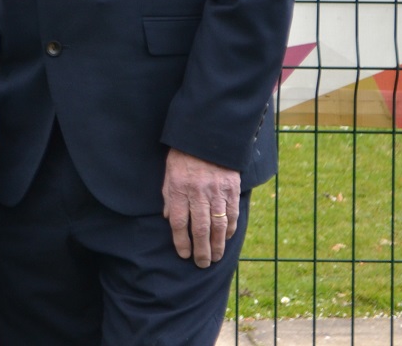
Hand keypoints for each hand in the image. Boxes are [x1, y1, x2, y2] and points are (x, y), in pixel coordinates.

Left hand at [162, 147, 239, 267]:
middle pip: (200, 229)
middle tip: (202, 264)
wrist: (206, 136)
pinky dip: (230, 229)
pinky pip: (232, 214)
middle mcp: (198, 192)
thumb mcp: (169, 174)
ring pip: (218, 225)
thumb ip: (169, 198)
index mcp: (179, 189)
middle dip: (202, 250)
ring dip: (217, 245)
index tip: (184, 255)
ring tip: (215, 257)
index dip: (181, 242)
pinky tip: (226, 239)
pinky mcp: (232, 188)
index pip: (180, 223)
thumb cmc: (183, 157)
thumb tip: (170, 220)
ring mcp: (217, 191)